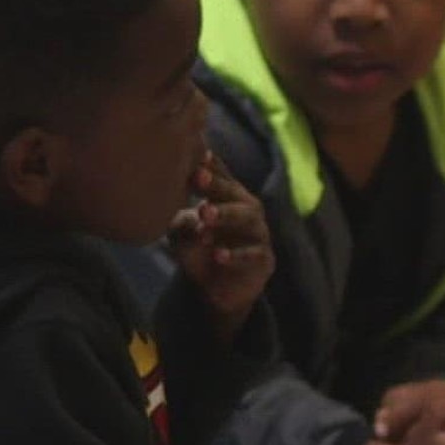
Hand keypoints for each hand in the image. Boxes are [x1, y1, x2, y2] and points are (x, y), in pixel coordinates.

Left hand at [169, 151, 272, 342]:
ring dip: (226, 214)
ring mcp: (258, 234)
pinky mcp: (264, 259)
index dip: (211, 165)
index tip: (196, 155)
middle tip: (198, 177)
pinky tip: (218, 255)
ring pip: (249, 218)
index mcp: (228, 198)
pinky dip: (236, 254)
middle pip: (236, 193)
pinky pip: (254, 253)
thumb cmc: (200, 250)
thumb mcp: (183, 232)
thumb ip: (181, 218)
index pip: (221, 177)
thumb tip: (179, 210)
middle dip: (217, 184)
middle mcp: (247, 210)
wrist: (217, 289)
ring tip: (204, 215)